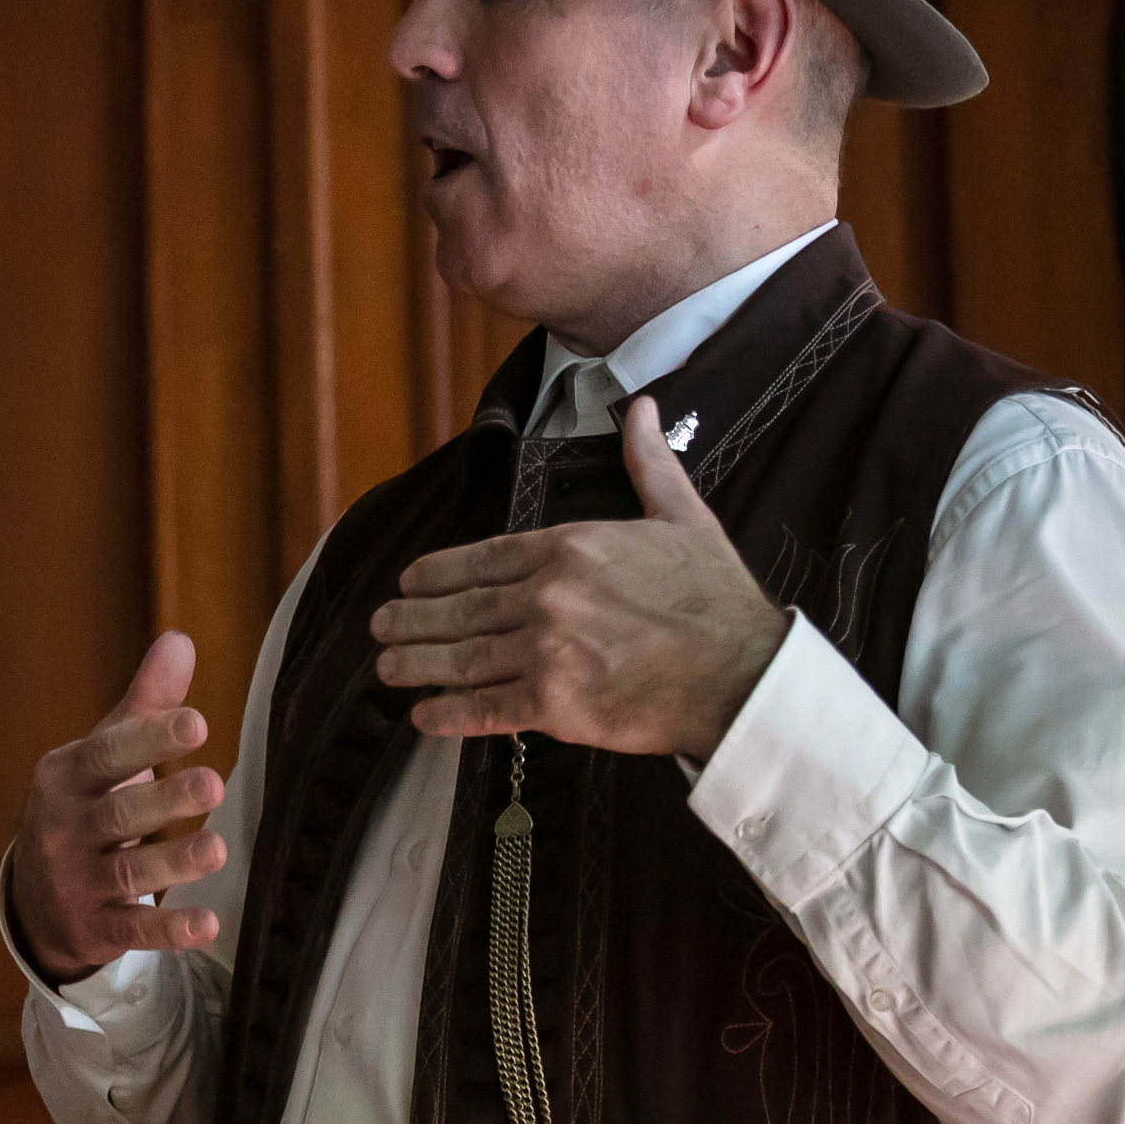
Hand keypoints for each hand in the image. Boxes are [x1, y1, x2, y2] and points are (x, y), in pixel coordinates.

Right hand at [8, 631, 228, 982]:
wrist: (33, 899)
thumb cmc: (85, 809)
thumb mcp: (103, 758)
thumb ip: (144, 705)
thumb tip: (180, 640)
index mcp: (67, 777)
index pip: (108, 755)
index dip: (151, 740)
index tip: (195, 724)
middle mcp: (65, 828)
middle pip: (118, 814)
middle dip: (164, 800)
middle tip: (212, 785)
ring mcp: (76, 882)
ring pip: (127, 873)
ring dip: (173, 863)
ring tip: (218, 850)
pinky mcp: (93, 928)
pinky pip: (131, 930)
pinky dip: (167, 930)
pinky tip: (206, 925)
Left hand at [372, 395, 788, 758]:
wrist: (743, 673)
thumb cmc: (716, 599)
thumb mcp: (683, 517)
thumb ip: (648, 464)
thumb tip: (642, 407)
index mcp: (570, 547)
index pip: (484, 557)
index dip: (439, 572)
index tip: (411, 580)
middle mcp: (547, 595)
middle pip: (462, 608)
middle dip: (413, 618)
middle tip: (381, 624)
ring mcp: (545, 650)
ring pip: (462, 658)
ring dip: (416, 663)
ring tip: (386, 666)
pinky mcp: (554, 704)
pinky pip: (485, 708)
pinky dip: (449, 714)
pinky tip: (423, 716)